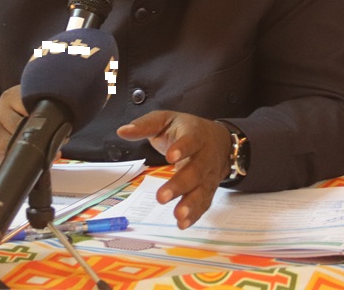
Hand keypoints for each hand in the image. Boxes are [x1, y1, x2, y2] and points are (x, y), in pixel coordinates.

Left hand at [116, 110, 231, 228]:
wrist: (221, 140)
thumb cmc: (186, 129)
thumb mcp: (166, 120)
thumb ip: (145, 125)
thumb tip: (122, 131)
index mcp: (195, 134)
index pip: (191, 140)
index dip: (182, 148)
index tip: (170, 157)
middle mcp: (205, 155)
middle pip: (196, 171)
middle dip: (179, 185)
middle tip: (161, 197)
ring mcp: (209, 174)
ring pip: (202, 190)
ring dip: (190, 204)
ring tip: (177, 216)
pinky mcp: (210, 188)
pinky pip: (205, 202)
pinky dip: (195, 214)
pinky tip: (183, 224)